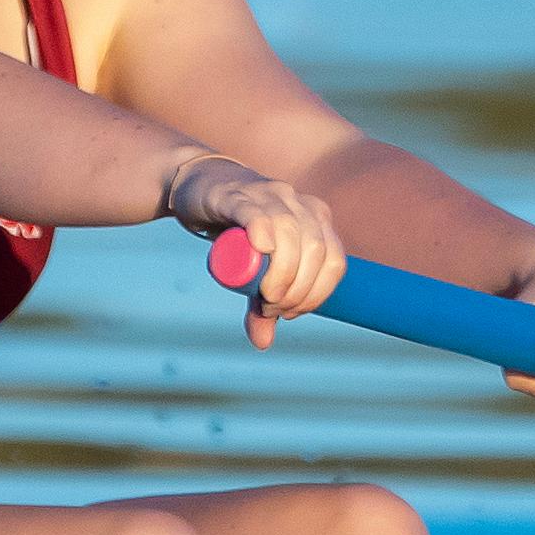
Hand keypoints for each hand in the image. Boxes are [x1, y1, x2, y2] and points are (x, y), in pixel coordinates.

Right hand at [174, 160, 344, 349]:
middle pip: (314, 250)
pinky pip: (258, 212)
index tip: (293, 312)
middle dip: (299, 288)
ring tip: (265, 296)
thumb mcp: (254, 269)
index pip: (334, 260)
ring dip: (282, 273)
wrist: (200, 191)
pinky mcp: (237, 195)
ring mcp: (270, 195)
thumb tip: (264, 344)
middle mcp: (300, 203)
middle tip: (274, 307)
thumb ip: (261, 301)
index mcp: (317, 217)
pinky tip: (261, 250)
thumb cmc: (237, 232)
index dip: (319, 293)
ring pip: (290, 233)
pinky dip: (264, 231)